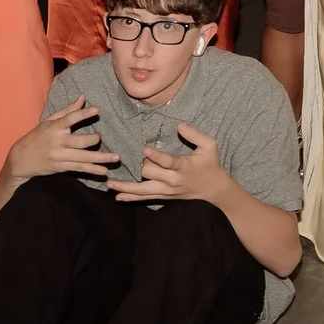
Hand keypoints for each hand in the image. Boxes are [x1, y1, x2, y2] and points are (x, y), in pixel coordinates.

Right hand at [9, 96, 118, 180]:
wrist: (20, 160)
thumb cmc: (36, 137)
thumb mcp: (49, 121)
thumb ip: (67, 111)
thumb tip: (82, 97)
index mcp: (54, 127)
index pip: (70, 119)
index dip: (83, 114)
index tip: (96, 110)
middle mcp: (58, 142)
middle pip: (80, 142)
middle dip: (94, 140)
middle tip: (100, 138)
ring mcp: (60, 156)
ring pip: (83, 157)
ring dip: (101, 158)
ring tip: (116, 157)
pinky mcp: (61, 167)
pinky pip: (79, 168)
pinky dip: (92, 170)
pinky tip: (104, 171)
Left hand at [109, 126, 231, 204]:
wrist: (213, 189)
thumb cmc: (211, 164)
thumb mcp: (209, 145)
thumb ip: (195, 134)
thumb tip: (179, 125)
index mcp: (184, 166)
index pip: (168, 162)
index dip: (156, 156)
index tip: (144, 149)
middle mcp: (173, 180)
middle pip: (150, 174)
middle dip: (139, 166)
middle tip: (127, 157)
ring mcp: (167, 190)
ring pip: (143, 190)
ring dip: (126, 187)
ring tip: (110, 183)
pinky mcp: (164, 196)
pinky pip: (145, 198)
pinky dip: (131, 198)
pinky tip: (118, 197)